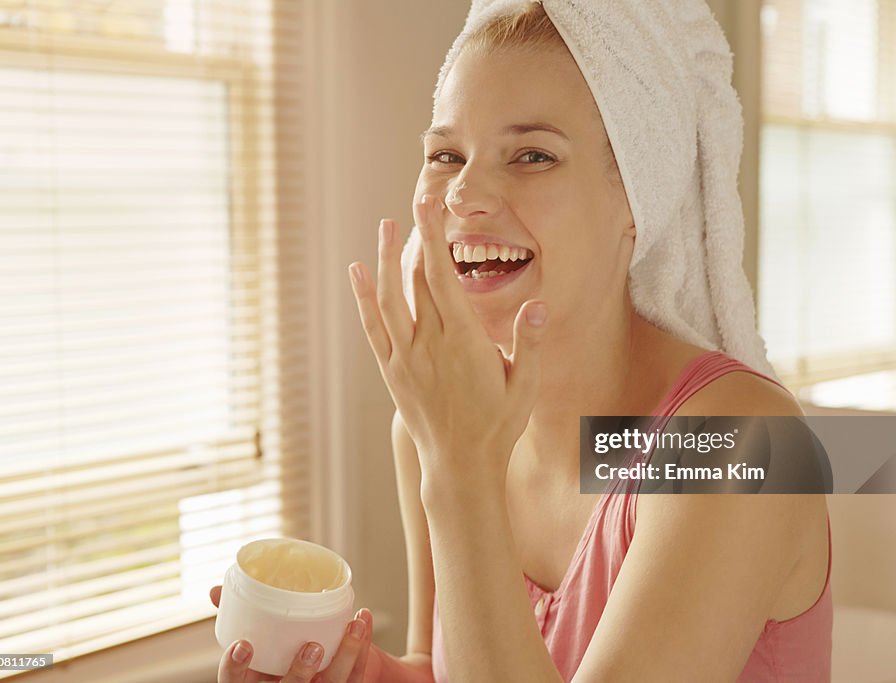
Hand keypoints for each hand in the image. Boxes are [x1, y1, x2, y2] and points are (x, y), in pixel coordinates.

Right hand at [210, 585, 375, 682]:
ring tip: (352, 627)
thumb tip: (216, 592)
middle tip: (311, 647)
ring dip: (346, 656)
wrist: (315, 678)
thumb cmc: (277, 660)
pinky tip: (363, 620)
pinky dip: (363, 647)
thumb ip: (242, 621)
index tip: (244, 644)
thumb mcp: (257, 649)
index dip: (236, 669)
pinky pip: (356, 677)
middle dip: (300, 673)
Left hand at [347, 195, 547, 487]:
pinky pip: (373, 327)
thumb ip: (529, 344)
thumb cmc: (498, 425)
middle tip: (417, 202)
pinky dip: (363, 297)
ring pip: (389, 298)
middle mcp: (429, 344)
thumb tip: (537, 304)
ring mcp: (406, 357)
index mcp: (464, 341)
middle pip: (415, 279)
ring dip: (384, 259)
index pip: (443, 277)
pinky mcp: (393, 371)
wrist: (459, 466)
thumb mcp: (525, 387)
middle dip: (416, 236)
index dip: (434, 237)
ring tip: (385, 225)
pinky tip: (358, 271)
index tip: (430, 206)